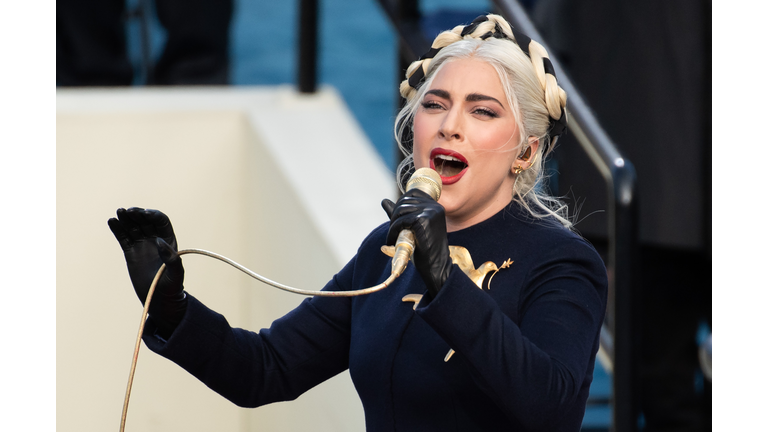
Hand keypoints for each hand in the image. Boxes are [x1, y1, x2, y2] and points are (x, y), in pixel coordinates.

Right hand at [108, 207, 186, 338]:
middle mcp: (155, 240)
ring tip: (119, 212)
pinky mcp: (130, 252)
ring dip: (126, 218)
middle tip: (129, 211)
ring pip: (133, 227)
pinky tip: (112, 221)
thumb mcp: (176, 274)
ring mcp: (142, 245)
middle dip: (138, 214)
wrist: (159, 300)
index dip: (154, 215)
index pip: (161, 221)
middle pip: (145, 221)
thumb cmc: (172, 287)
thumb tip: (159, 241)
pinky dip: (117, 229)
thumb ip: (171, 259)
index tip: (145, 214)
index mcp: (168, 241)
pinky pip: (123, 238)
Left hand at [382, 190, 451, 297]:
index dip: (400, 204)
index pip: (412, 193)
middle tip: (393, 232)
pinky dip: (393, 231)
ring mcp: (430, 212)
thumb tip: (384, 201)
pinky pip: (401, 221)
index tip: (397, 220)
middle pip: (404, 201)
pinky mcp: (423, 220)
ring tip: (392, 237)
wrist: (436, 266)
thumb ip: (400, 213)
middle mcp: (434, 206)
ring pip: (401, 210)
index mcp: (435, 206)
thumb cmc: (425, 248)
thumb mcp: (412, 227)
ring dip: (392, 224)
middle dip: (394, 215)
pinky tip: (392, 241)